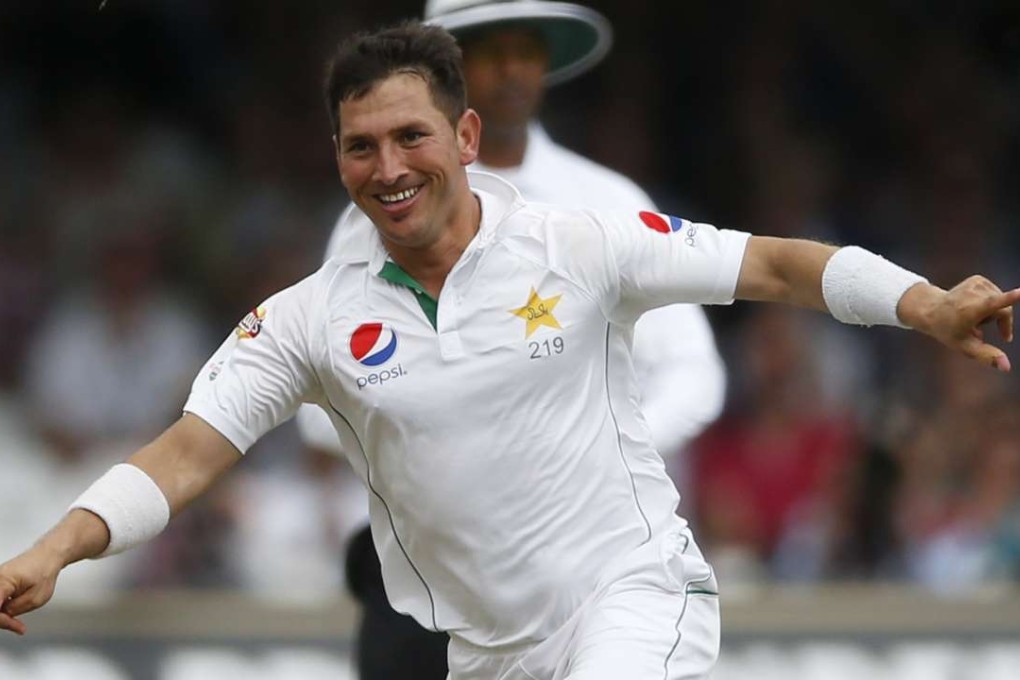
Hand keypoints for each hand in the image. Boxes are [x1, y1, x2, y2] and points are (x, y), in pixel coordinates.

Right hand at [0, 546, 63, 635]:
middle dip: (2, 619)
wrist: (47, 556)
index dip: (3, 620)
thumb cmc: (44, 572)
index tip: (16, 626)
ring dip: (2, 615)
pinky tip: (11, 612)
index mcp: (3, 581)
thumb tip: (2, 616)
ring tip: (16, 620)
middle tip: (16, 625)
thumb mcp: (35, 598)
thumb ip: (14, 610)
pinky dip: (1, 609)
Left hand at [899, 276, 1019, 370]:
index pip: (992, 304)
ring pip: (1001, 302)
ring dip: (994, 313)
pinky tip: (976, 308)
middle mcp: (973, 294)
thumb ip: (987, 356)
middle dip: (1002, 323)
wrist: (931, 310)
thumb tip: (1007, 367)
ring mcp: (976, 283)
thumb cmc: (948, 331)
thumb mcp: (966, 347)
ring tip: (976, 319)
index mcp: (971, 310)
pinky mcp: (978, 279)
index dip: (1009, 298)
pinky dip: (990, 303)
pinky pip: (996, 294)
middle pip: (1004, 311)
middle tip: (994, 335)